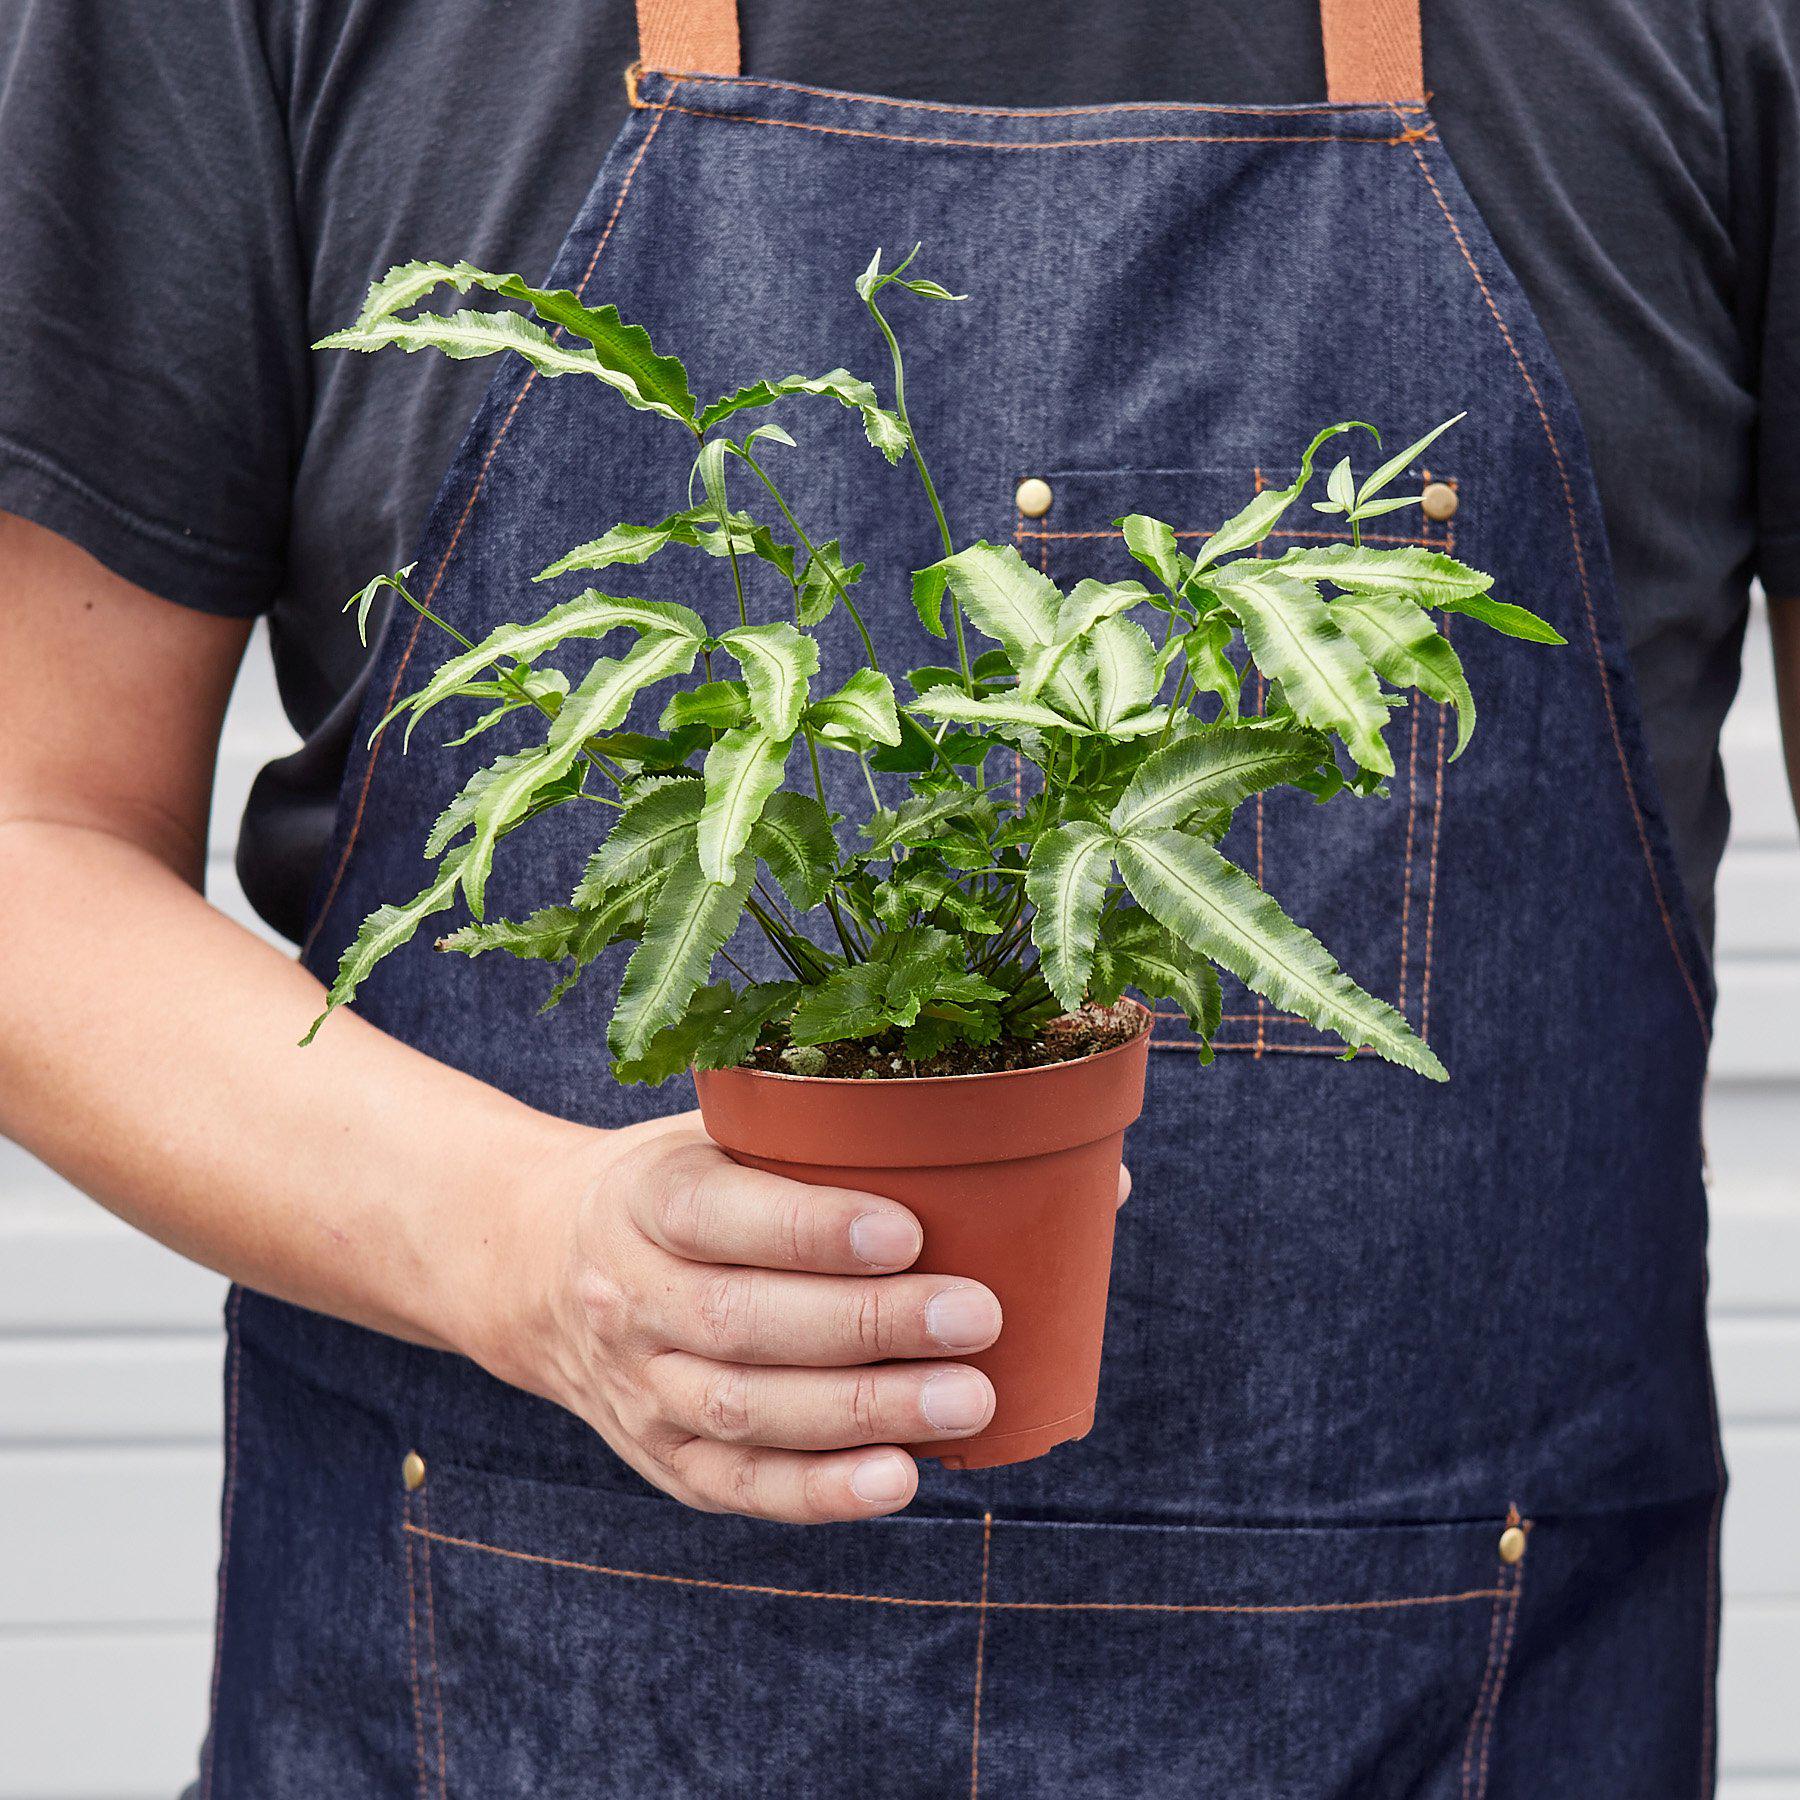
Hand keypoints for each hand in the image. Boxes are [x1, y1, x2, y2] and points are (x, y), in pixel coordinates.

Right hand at [488, 1111, 1008, 1523]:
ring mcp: (641, 1387)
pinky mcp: (662, 1459)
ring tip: (966, 1399)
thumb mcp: (714, 1132)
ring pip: (746, 1411)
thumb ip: (805, 1130)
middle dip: (868, 1323)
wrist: (545, 1268)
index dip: (810, 1229)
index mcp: (644, 1198)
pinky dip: (821, 1493)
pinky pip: (739, 1486)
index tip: (906, 1230)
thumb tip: (958, 1120)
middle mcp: (630, 1297)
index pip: (716, 1214)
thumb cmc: (681, 1185)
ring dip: (864, 1412)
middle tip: (975, 1316)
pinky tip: (900, 1479)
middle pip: (743, 1321)